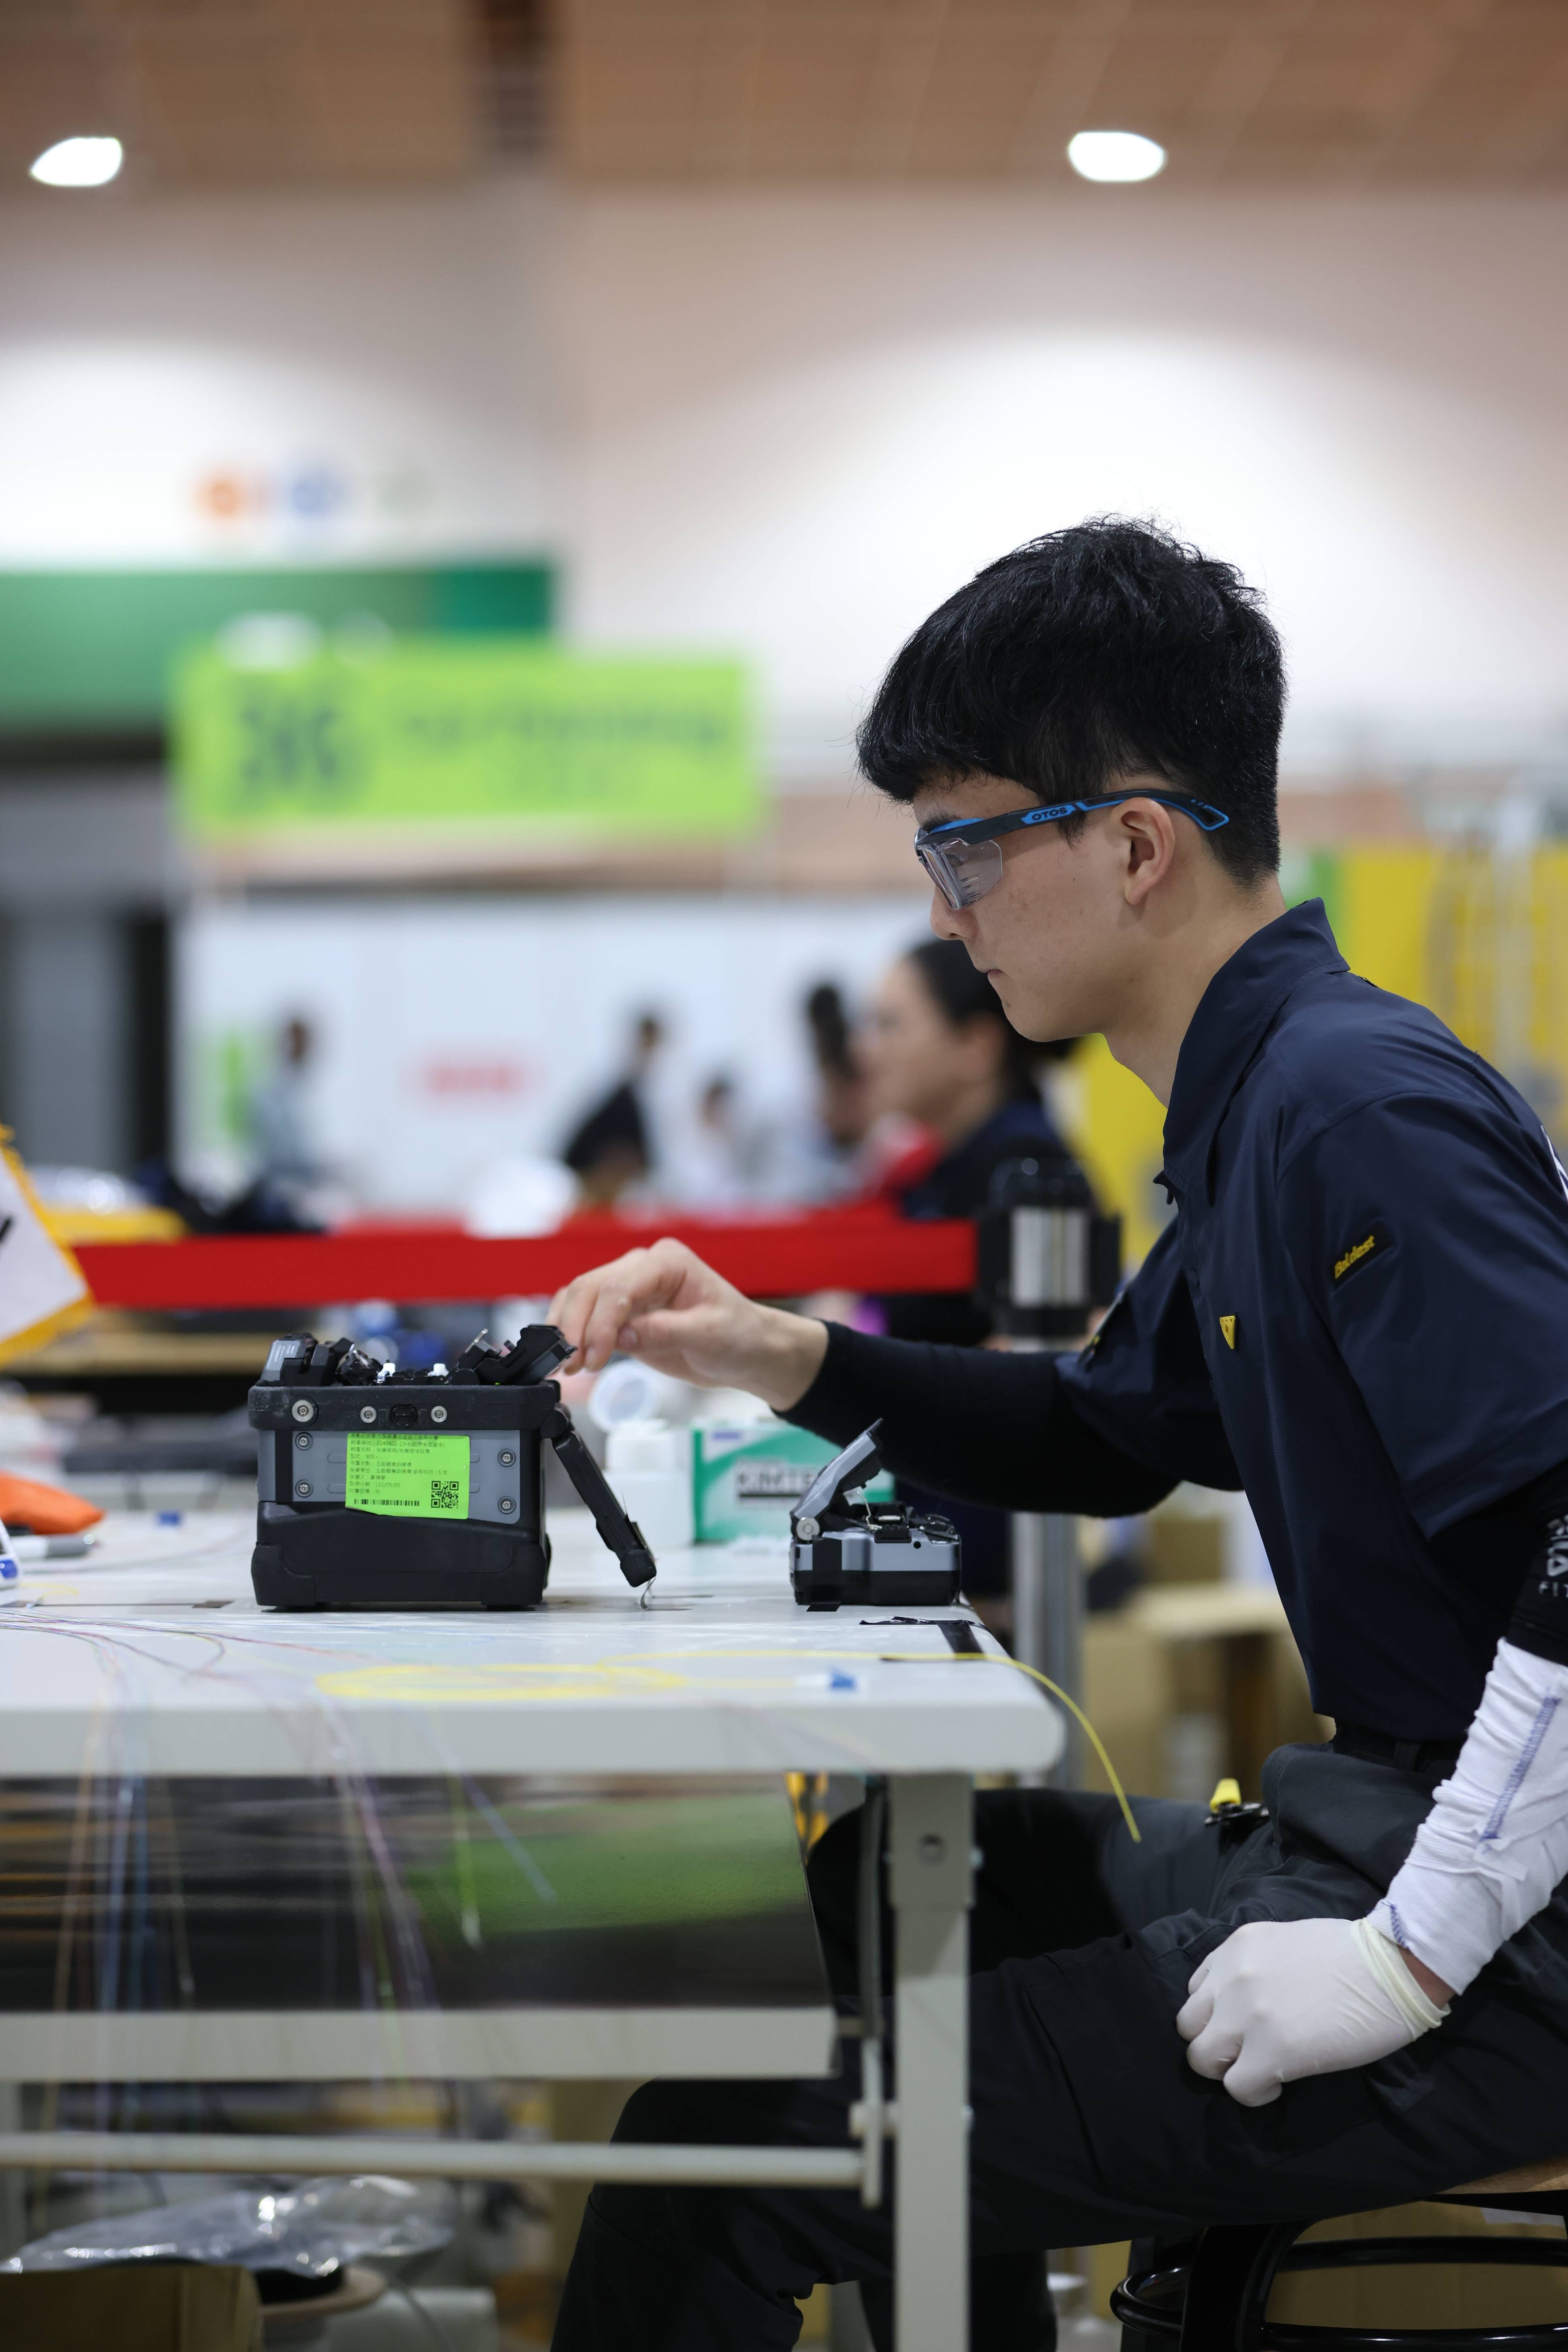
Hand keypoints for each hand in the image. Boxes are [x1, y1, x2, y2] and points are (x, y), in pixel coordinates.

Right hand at [548, 1238, 828, 1409]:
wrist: (749, 1353)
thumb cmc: (739, 1335)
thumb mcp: (709, 1335)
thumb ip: (665, 1331)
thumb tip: (622, 1336)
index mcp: (668, 1262)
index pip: (620, 1286)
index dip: (600, 1322)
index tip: (593, 1356)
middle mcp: (644, 1268)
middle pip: (592, 1287)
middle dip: (576, 1326)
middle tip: (569, 1363)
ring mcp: (631, 1290)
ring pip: (582, 1298)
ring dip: (568, 1330)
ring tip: (564, 1365)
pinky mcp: (624, 1315)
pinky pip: (587, 1317)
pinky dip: (574, 1335)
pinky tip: (568, 1358)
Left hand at [1176, 1917, 1447, 2107]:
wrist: (1391, 1967)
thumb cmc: (1352, 1954)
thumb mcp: (1285, 1943)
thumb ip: (1256, 1967)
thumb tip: (1249, 1997)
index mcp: (1236, 1948)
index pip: (1197, 1990)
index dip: (1216, 2014)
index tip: (1243, 2025)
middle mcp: (1230, 1978)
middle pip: (1189, 2026)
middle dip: (1213, 2043)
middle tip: (1247, 2051)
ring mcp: (1246, 2015)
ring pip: (1200, 2059)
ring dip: (1227, 2070)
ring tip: (1260, 2068)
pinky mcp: (1271, 2052)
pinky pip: (1237, 2087)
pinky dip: (1255, 2092)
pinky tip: (1281, 2082)